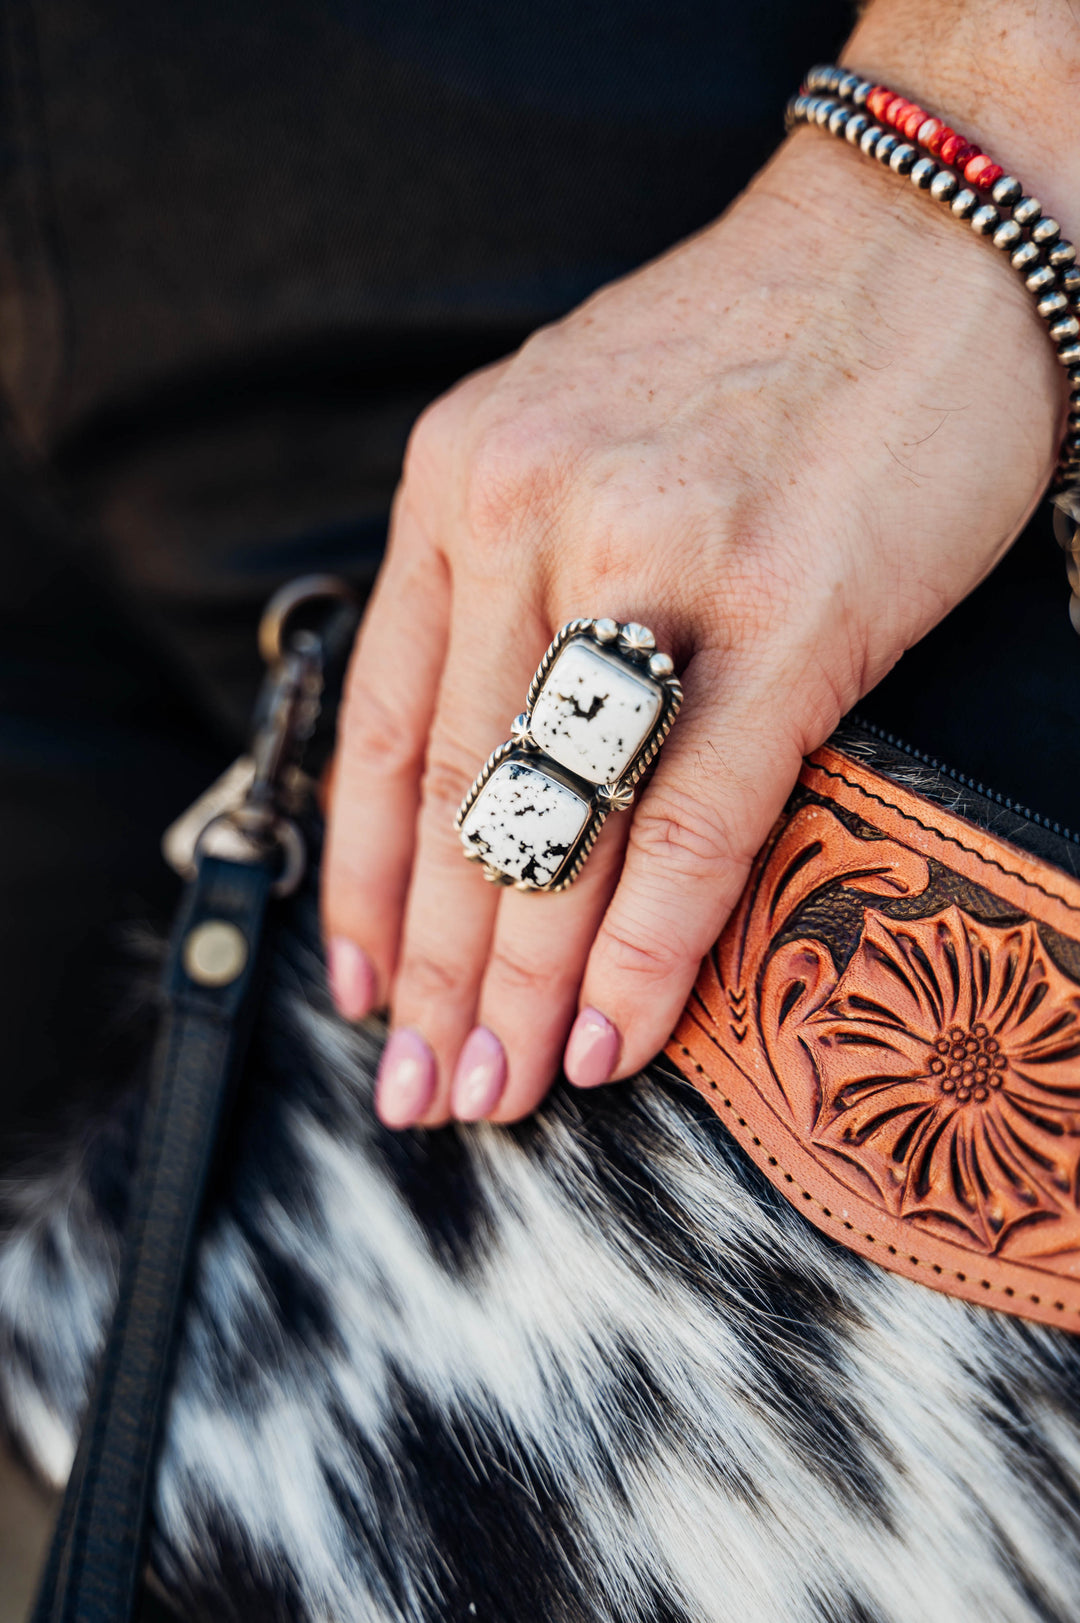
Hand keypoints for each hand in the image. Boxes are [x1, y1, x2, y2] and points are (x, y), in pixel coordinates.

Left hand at [322, 85, 1063, 1127]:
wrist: (925, 242)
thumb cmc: (751, 354)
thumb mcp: (567, 430)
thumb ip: (504, 574)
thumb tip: (485, 762)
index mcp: (459, 479)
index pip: (378, 725)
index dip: (359, 881)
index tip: (355, 986)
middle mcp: (530, 518)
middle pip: (458, 798)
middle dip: (432, 972)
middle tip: (420, 1091)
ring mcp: (657, 565)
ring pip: (558, 827)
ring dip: (519, 986)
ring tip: (499, 1093)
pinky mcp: (788, 615)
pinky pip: (691, 822)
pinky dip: (648, 949)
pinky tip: (616, 1034)